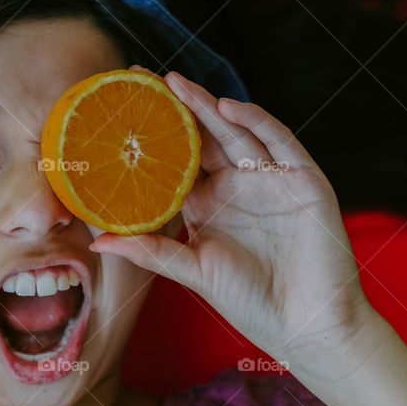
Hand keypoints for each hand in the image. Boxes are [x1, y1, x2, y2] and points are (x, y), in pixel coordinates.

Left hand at [89, 69, 379, 375]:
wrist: (309, 327)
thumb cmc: (252, 302)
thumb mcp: (194, 272)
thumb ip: (151, 252)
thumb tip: (97, 241)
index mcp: (208, 203)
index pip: (175, 159)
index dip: (152, 135)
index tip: (120, 111)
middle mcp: (237, 184)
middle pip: (202, 135)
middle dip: (175, 106)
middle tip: (141, 78)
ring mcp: (271, 178)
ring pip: (235, 131)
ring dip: (207, 106)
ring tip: (174, 84)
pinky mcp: (303, 179)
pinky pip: (278, 142)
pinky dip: (256, 122)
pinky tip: (228, 108)